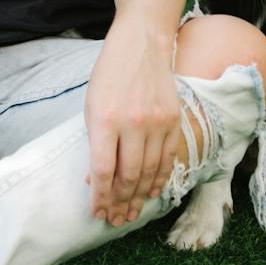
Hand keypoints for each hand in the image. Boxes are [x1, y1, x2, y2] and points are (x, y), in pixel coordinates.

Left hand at [84, 24, 183, 227]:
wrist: (141, 44)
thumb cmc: (110, 75)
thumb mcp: (91, 106)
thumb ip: (95, 143)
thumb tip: (96, 180)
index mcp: (105, 119)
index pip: (104, 170)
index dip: (101, 197)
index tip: (98, 213)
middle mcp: (133, 123)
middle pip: (128, 176)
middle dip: (121, 203)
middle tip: (116, 220)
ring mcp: (157, 123)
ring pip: (150, 172)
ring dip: (140, 197)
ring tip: (132, 213)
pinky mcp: (174, 121)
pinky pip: (168, 159)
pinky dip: (160, 179)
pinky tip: (152, 193)